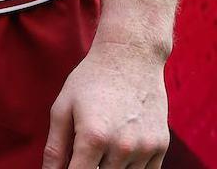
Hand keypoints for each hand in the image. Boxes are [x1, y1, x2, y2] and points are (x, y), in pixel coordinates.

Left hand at [42, 40, 169, 168]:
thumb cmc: (90, 81)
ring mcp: (145, 148)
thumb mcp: (63, 108)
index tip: (67, 168)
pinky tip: (120, 148)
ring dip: (109, 168)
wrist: (131, 58)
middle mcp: (122, 147)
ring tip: (102, 143)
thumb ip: (55, 147)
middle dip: (89, 168)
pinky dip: (130, 167)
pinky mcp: (161, 146)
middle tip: (84, 149)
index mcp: (93, 137)